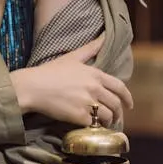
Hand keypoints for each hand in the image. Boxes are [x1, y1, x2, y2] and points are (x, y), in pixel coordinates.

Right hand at [11, 35, 133, 127]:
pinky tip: (91, 126)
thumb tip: (104, 36)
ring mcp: (88, 103)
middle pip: (116, 104)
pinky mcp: (80, 117)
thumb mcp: (72, 57)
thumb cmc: (50, 71)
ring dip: (108, 121)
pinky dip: (94, 127)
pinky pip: (94, 125)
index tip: (129, 105)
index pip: (119, 87)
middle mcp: (94, 88)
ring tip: (103, 123)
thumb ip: (90, 48)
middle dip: (118, 112)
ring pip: (107, 116)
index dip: (127, 98)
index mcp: (95, 74)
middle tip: (115, 117)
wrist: (33, 87)